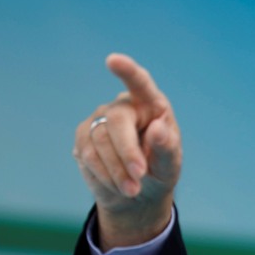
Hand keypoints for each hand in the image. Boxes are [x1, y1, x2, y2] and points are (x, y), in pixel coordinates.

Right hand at [72, 53, 181, 249]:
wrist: (138, 194)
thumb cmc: (160, 172)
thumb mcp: (170, 165)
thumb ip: (167, 148)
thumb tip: (158, 128)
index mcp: (151, 105)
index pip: (140, 83)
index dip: (127, 71)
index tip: (113, 60)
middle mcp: (124, 107)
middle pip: (118, 121)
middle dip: (128, 152)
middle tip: (140, 176)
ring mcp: (101, 119)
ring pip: (100, 141)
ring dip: (117, 171)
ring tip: (133, 189)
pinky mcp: (84, 136)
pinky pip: (88, 154)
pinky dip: (105, 174)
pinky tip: (118, 184)